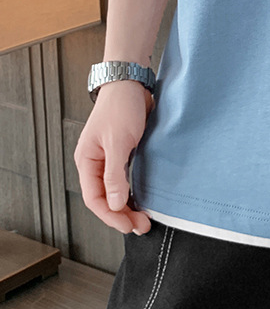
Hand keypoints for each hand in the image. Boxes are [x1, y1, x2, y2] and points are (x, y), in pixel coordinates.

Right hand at [73, 80, 154, 235]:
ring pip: (115, 190)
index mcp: (87, 160)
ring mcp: (108, 158)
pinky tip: (143, 199)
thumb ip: (114, 174)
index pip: (94, 198)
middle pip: (104, 198)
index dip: (110, 216)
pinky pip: (124, 179)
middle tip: (141, 226)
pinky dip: (133, 191)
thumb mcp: (118, 142)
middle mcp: (95, 162)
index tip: (127, 226)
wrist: (132, 83)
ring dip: (128, 206)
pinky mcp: (122, 153)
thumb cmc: (121, 106)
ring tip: (143, 219)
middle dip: (121, 214)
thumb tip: (113, 203)